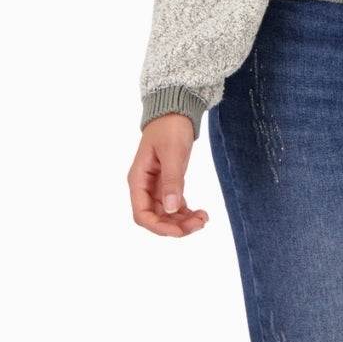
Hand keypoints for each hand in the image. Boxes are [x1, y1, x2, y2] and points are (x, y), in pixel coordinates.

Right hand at [127, 113, 208, 237]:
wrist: (176, 110)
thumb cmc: (170, 127)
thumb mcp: (173, 152)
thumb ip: (172, 180)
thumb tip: (172, 209)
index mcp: (138, 179)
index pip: (141, 214)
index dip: (159, 227)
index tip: (179, 231)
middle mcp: (145, 186)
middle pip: (156, 217)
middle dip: (175, 226)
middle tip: (200, 224)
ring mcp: (156, 185)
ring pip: (166, 213)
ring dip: (183, 221)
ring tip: (204, 219)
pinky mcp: (168, 182)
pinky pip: (175, 204)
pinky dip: (186, 211)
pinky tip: (200, 213)